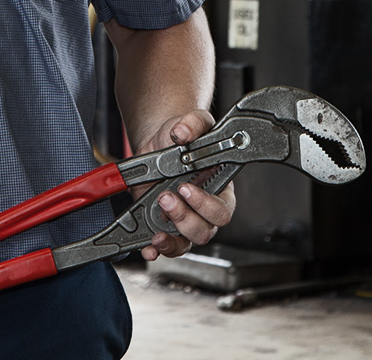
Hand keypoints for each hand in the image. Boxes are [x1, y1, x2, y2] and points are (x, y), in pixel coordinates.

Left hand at [135, 109, 235, 261]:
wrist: (159, 141)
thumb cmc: (182, 136)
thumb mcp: (192, 122)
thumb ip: (193, 123)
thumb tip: (183, 132)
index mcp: (219, 188)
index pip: (223, 209)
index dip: (205, 205)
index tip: (186, 187)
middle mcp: (204, 210)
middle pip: (205, 231)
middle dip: (185, 217)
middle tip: (166, 196)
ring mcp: (185, 220)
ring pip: (187, 243)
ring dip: (171, 237)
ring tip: (157, 219)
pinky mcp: (165, 226)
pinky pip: (166, 247)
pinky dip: (156, 250)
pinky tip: (149, 246)